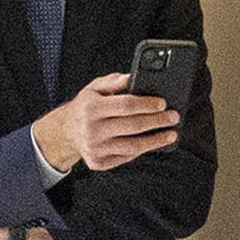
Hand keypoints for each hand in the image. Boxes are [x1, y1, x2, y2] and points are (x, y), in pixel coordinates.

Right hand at [33, 73, 179, 170]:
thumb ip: (115, 81)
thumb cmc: (86, 106)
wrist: (66, 131)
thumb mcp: (95, 87)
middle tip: (173, 117)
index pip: (125, 105)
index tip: (162, 103)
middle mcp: (92, 129)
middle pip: (132, 126)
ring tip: (171, 134)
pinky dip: (142, 150)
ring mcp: (95, 148)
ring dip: (155, 141)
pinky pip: (125, 157)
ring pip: (132, 146)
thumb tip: (135, 77)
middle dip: (157, 121)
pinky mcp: (98, 162)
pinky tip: (154, 143)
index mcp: (92, 108)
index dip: (146, 104)